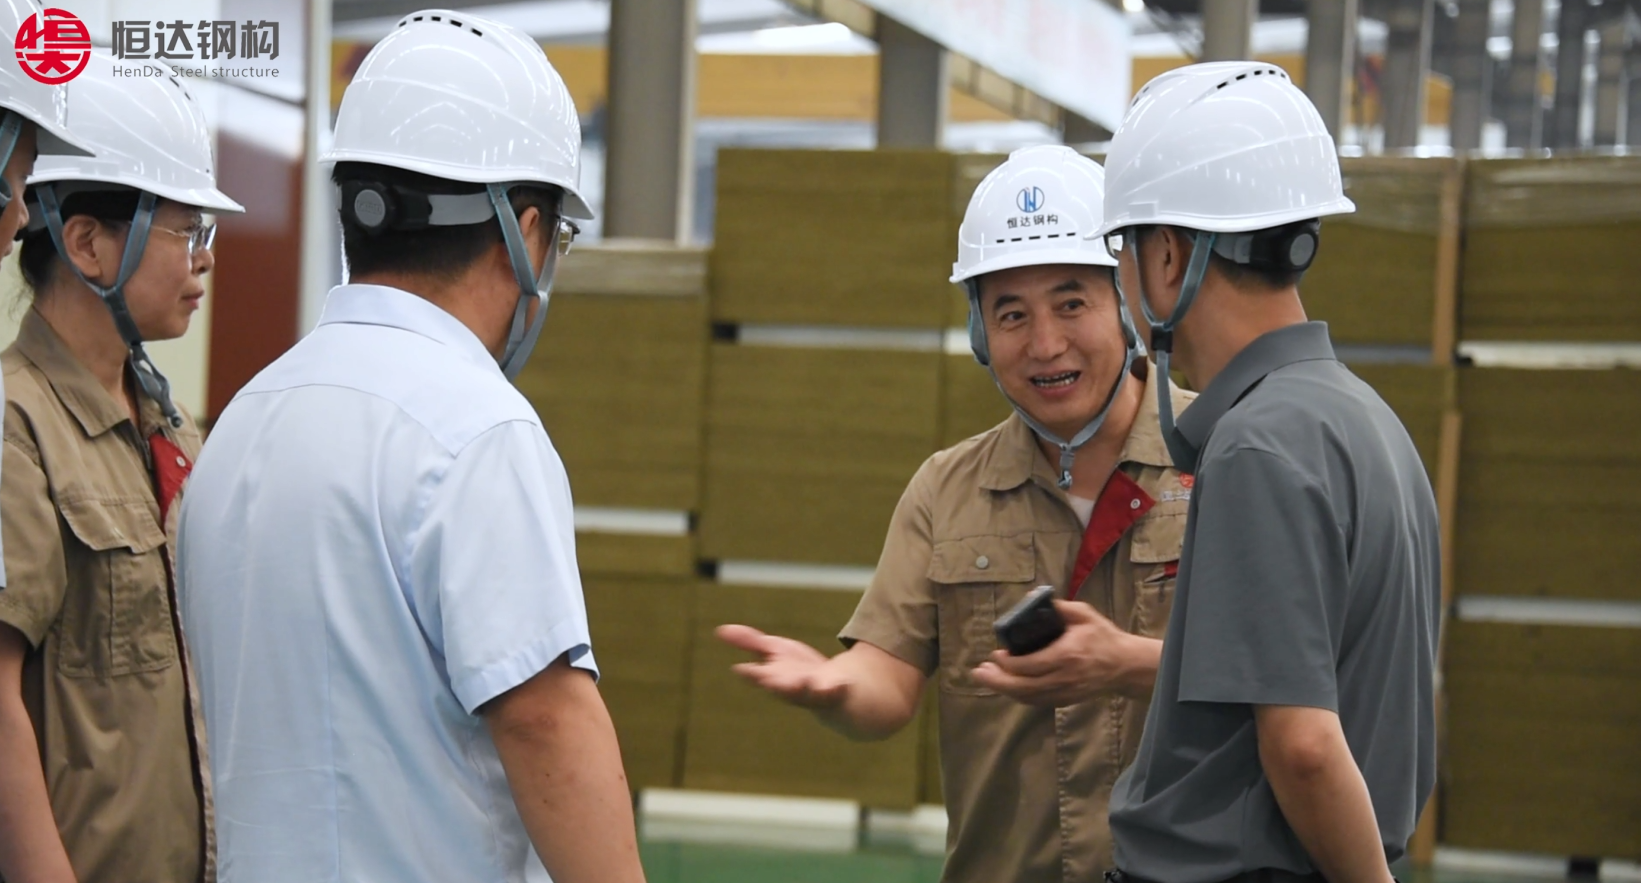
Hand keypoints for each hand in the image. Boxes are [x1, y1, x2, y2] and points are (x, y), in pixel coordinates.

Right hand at [716, 624, 849, 709]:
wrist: (837, 691)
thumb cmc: (799, 671)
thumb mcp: (775, 650)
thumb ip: (749, 642)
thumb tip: (719, 630)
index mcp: (774, 677)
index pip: (759, 677)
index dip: (751, 674)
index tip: (740, 669)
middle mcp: (792, 688)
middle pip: (781, 687)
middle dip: (775, 684)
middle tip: (767, 679)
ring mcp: (814, 692)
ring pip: (806, 694)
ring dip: (803, 688)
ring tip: (802, 680)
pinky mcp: (837, 692)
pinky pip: (837, 692)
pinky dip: (837, 688)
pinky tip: (840, 683)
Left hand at [970, 600, 1154, 706]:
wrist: (1125, 666)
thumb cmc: (1103, 637)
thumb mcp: (1084, 614)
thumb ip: (1059, 607)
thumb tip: (1032, 598)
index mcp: (1066, 655)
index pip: (1029, 665)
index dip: (1007, 663)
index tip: (995, 653)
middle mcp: (1064, 677)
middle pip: (1022, 686)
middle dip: (997, 681)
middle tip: (979, 672)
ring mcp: (1065, 692)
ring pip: (1027, 697)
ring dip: (1004, 690)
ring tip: (987, 679)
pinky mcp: (1066, 700)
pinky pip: (1037, 702)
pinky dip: (1019, 696)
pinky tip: (1007, 688)